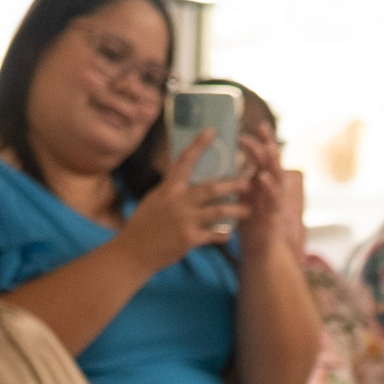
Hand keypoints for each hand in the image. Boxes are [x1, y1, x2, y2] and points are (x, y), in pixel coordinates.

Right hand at [117, 133, 246, 270]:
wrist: (134, 252)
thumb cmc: (144, 224)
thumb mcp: (155, 199)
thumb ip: (173, 189)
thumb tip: (184, 174)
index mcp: (168, 189)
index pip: (184, 161)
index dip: (198, 145)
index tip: (211, 131)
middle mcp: (177, 201)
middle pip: (211, 188)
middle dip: (232, 185)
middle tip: (249, 182)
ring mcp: (185, 220)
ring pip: (219, 211)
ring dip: (237, 210)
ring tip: (249, 210)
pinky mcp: (190, 239)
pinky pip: (215, 235)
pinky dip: (224, 234)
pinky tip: (229, 234)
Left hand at [237, 130, 296, 255]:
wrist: (258, 250)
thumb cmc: (249, 223)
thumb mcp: (241, 196)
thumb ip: (238, 180)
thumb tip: (225, 161)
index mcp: (262, 182)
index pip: (263, 157)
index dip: (261, 141)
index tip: (254, 126)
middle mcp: (271, 188)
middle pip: (272, 161)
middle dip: (268, 145)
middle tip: (262, 130)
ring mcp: (275, 201)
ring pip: (277, 177)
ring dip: (272, 162)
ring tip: (267, 148)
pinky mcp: (275, 215)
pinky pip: (274, 199)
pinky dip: (269, 187)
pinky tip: (262, 178)